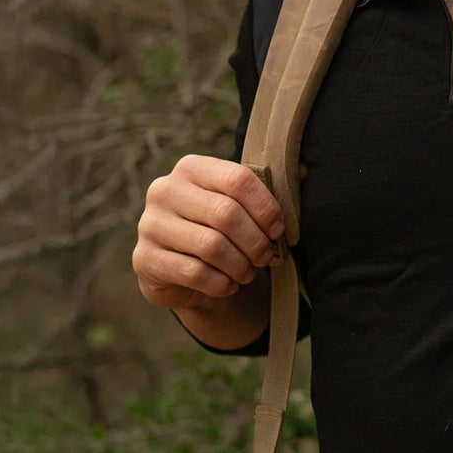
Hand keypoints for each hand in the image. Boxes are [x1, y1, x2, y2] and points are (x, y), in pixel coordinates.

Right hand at [133, 154, 282, 312]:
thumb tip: (308, 170)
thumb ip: (270, 187)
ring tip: (248, 272)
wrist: (182, 269)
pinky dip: (221, 283)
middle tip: (266, 256)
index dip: (266, 207)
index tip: (278, 230)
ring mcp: (150, 225)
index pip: (238, 179)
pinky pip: (195, 273)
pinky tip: (229, 284)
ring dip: (240, 265)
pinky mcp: (145, 259)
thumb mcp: (241, 204)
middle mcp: (164, 190)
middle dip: (255, 241)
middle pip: (226, 214)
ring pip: (211, 246)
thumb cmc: (219, 229)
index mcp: (191, 168)